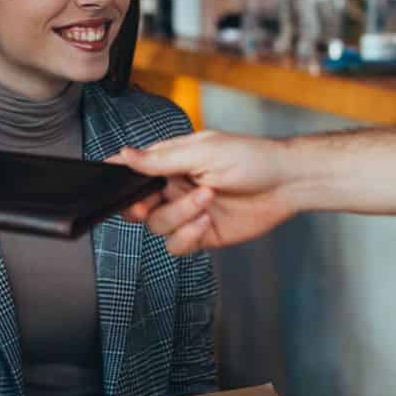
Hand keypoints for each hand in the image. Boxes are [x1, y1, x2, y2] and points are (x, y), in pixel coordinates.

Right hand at [110, 131, 301, 255]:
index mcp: (170, 162)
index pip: (133, 171)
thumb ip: (162, 158)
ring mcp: (187, 212)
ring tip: (207, 200)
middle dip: (141, 206)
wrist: (286, 183)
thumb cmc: (251, 157)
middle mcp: (174, 187)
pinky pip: (177, 245)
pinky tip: (206, 221)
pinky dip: (187, 235)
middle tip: (154, 200)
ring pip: (158, 226)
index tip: (109, 182)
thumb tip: (124, 154)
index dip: (118, 179)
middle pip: (137, 205)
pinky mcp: (201, 234)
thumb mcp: (204, 151)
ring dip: (179, 214)